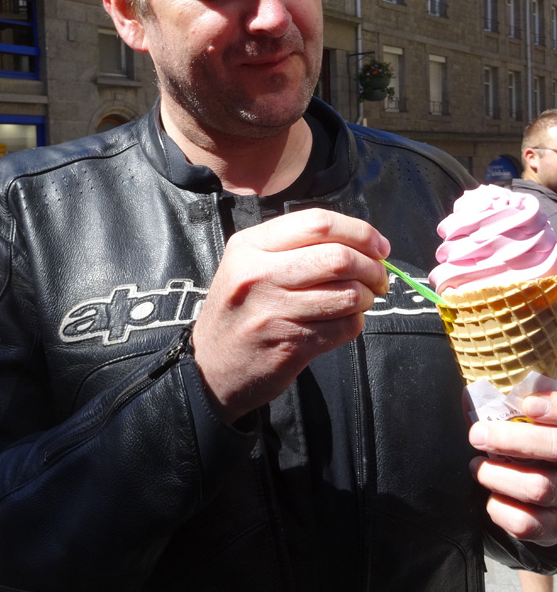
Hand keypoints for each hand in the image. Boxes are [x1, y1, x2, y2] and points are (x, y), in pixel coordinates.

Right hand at [192, 208, 389, 422]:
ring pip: (348, 295)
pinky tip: (344, 321)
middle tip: (380, 277)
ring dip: (368, 297)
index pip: (318, 223)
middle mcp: (259, 274)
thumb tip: (361, 242)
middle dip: (372, 267)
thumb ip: (293, 246)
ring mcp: (273, 312)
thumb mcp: (247, 264)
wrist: (210, 368)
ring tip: (363, 299)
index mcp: (250, 246)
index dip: (360, 232)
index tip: (380, 246)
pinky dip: (356, 322)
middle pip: (339, 258)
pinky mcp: (290, 346)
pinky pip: (345, 327)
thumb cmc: (239, 309)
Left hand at [470, 392, 556, 545]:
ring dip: (496, 474)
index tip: (528, 405)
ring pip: (536, 487)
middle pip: (554, 449)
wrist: (548, 497)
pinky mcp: (554, 531)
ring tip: (477, 465)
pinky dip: (499, 507)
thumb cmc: (537, 445)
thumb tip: (492, 396)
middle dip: (510, 440)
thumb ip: (529, 406)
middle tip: (478, 435)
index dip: (556, 408)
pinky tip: (493, 495)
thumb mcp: (538, 423)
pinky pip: (525, 523)